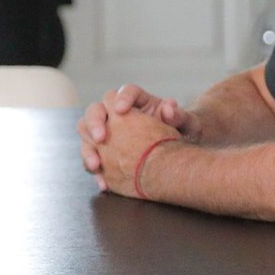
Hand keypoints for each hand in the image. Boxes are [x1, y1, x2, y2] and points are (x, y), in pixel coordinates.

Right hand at [79, 84, 196, 179]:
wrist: (178, 155)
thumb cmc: (183, 133)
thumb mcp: (187, 124)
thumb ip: (179, 115)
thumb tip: (169, 107)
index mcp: (140, 102)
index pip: (126, 92)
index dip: (121, 99)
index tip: (121, 110)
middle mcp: (119, 114)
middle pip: (98, 108)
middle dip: (95, 121)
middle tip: (101, 137)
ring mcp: (109, 132)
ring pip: (86, 132)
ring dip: (88, 148)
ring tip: (96, 165)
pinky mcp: (106, 151)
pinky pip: (93, 157)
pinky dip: (95, 170)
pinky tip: (103, 182)